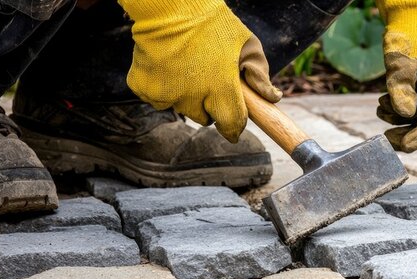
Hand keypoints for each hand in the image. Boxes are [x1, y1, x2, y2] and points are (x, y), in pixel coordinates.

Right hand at [119, 0, 280, 142]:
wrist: (170, 6)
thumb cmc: (214, 24)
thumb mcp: (248, 45)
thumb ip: (259, 75)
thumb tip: (272, 98)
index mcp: (222, 88)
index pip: (232, 125)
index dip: (234, 127)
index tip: (233, 128)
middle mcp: (193, 96)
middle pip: (204, 119)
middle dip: (209, 107)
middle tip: (208, 82)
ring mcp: (166, 94)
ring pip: (180, 108)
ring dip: (184, 97)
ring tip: (187, 69)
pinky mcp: (143, 87)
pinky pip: (156, 98)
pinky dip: (161, 87)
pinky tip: (167, 67)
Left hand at [375, 0, 416, 151]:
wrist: (413, 17)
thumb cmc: (407, 38)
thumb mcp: (399, 66)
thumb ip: (401, 91)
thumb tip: (405, 116)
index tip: (402, 146)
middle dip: (409, 132)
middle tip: (387, 139)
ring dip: (401, 118)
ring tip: (380, 111)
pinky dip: (402, 107)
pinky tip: (384, 102)